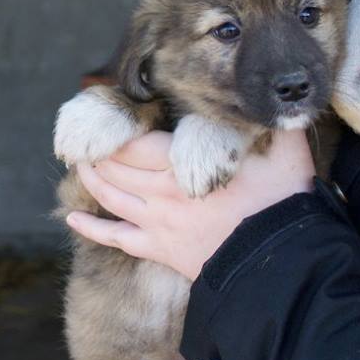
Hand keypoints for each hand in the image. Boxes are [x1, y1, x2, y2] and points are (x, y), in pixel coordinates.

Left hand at [66, 129, 314, 279]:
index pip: (135, 142)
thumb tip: (278, 94)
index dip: (120, 125)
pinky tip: (73, 218)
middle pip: (116, 166)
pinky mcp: (160, 249)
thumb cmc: (282, 204)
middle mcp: (162, 192)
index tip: (113, 109)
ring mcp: (158, 223)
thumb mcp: (287, 151)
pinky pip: (116, 239)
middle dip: (100, 148)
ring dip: (92, 177)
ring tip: (82, 162)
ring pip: (111, 196)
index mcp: (184, 165)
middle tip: (91, 133)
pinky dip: (91, 228)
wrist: (278, 264)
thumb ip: (277, 119)